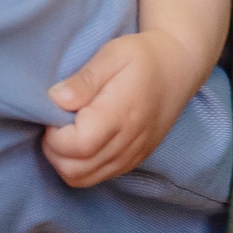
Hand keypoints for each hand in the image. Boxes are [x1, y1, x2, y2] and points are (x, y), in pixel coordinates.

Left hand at [39, 29, 202, 187]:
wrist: (179, 68)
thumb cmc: (143, 56)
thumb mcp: (113, 54)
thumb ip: (84, 79)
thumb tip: (55, 99)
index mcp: (120, 114)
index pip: (77, 145)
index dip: (54, 135)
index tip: (53, 114)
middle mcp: (127, 142)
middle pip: (75, 169)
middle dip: (54, 151)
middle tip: (55, 123)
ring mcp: (132, 155)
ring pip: (84, 178)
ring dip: (65, 161)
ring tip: (65, 132)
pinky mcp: (134, 160)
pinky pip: (98, 176)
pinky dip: (81, 166)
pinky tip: (80, 142)